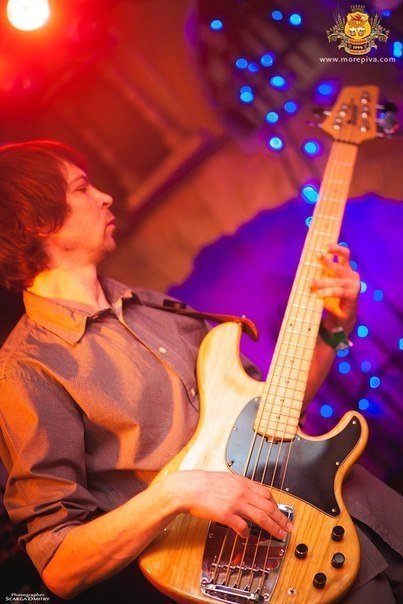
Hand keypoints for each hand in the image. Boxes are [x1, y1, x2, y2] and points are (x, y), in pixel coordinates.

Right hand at [162, 470, 292, 539]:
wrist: (189, 488)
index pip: (267, 494)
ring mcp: (235, 503)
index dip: (277, 505)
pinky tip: (247, 536)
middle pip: (268, 506)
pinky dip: (247, 533)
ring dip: (272, 527)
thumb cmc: (204, 484)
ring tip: (278, 534)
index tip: (282, 513)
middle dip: (281, 519)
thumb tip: (250, 495)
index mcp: (243, 482)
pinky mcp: (226, 514)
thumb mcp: (226, 480)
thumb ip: (240, 487)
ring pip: (261, 516)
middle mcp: (242, 492)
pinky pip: (242, 526)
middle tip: (288, 527)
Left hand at [311, 243, 359, 333]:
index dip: (336, 248)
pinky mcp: (353, 295)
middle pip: (338, 266)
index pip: (345, 254)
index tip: (326, 246)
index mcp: (345, 268)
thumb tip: (304, 266)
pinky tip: (319, 294)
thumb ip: (320, 274)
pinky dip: (328, 292)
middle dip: (327, 261)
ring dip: (322, 282)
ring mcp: (353, 285)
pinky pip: (339, 292)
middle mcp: (351, 275)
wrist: (342, 315)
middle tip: (317, 255)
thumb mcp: (326, 282)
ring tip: (311, 283)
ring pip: (336, 281)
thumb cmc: (332, 297)